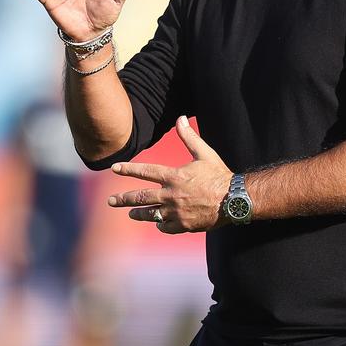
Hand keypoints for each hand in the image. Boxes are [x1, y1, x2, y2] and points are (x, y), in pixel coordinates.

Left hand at [108, 117, 232, 233]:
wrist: (234, 200)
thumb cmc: (219, 175)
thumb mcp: (204, 153)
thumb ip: (189, 137)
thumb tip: (180, 118)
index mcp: (174, 176)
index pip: (144, 171)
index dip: (128, 169)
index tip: (114, 169)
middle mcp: (171, 195)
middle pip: (140, 197)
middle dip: (123, 199)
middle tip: (111, 200)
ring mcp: (176, 212)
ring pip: (150, 214)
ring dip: (138, 213)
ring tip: (131, 213)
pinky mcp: (183, 225)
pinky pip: (165, 226)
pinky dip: (160, 224)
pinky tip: (158, 222)